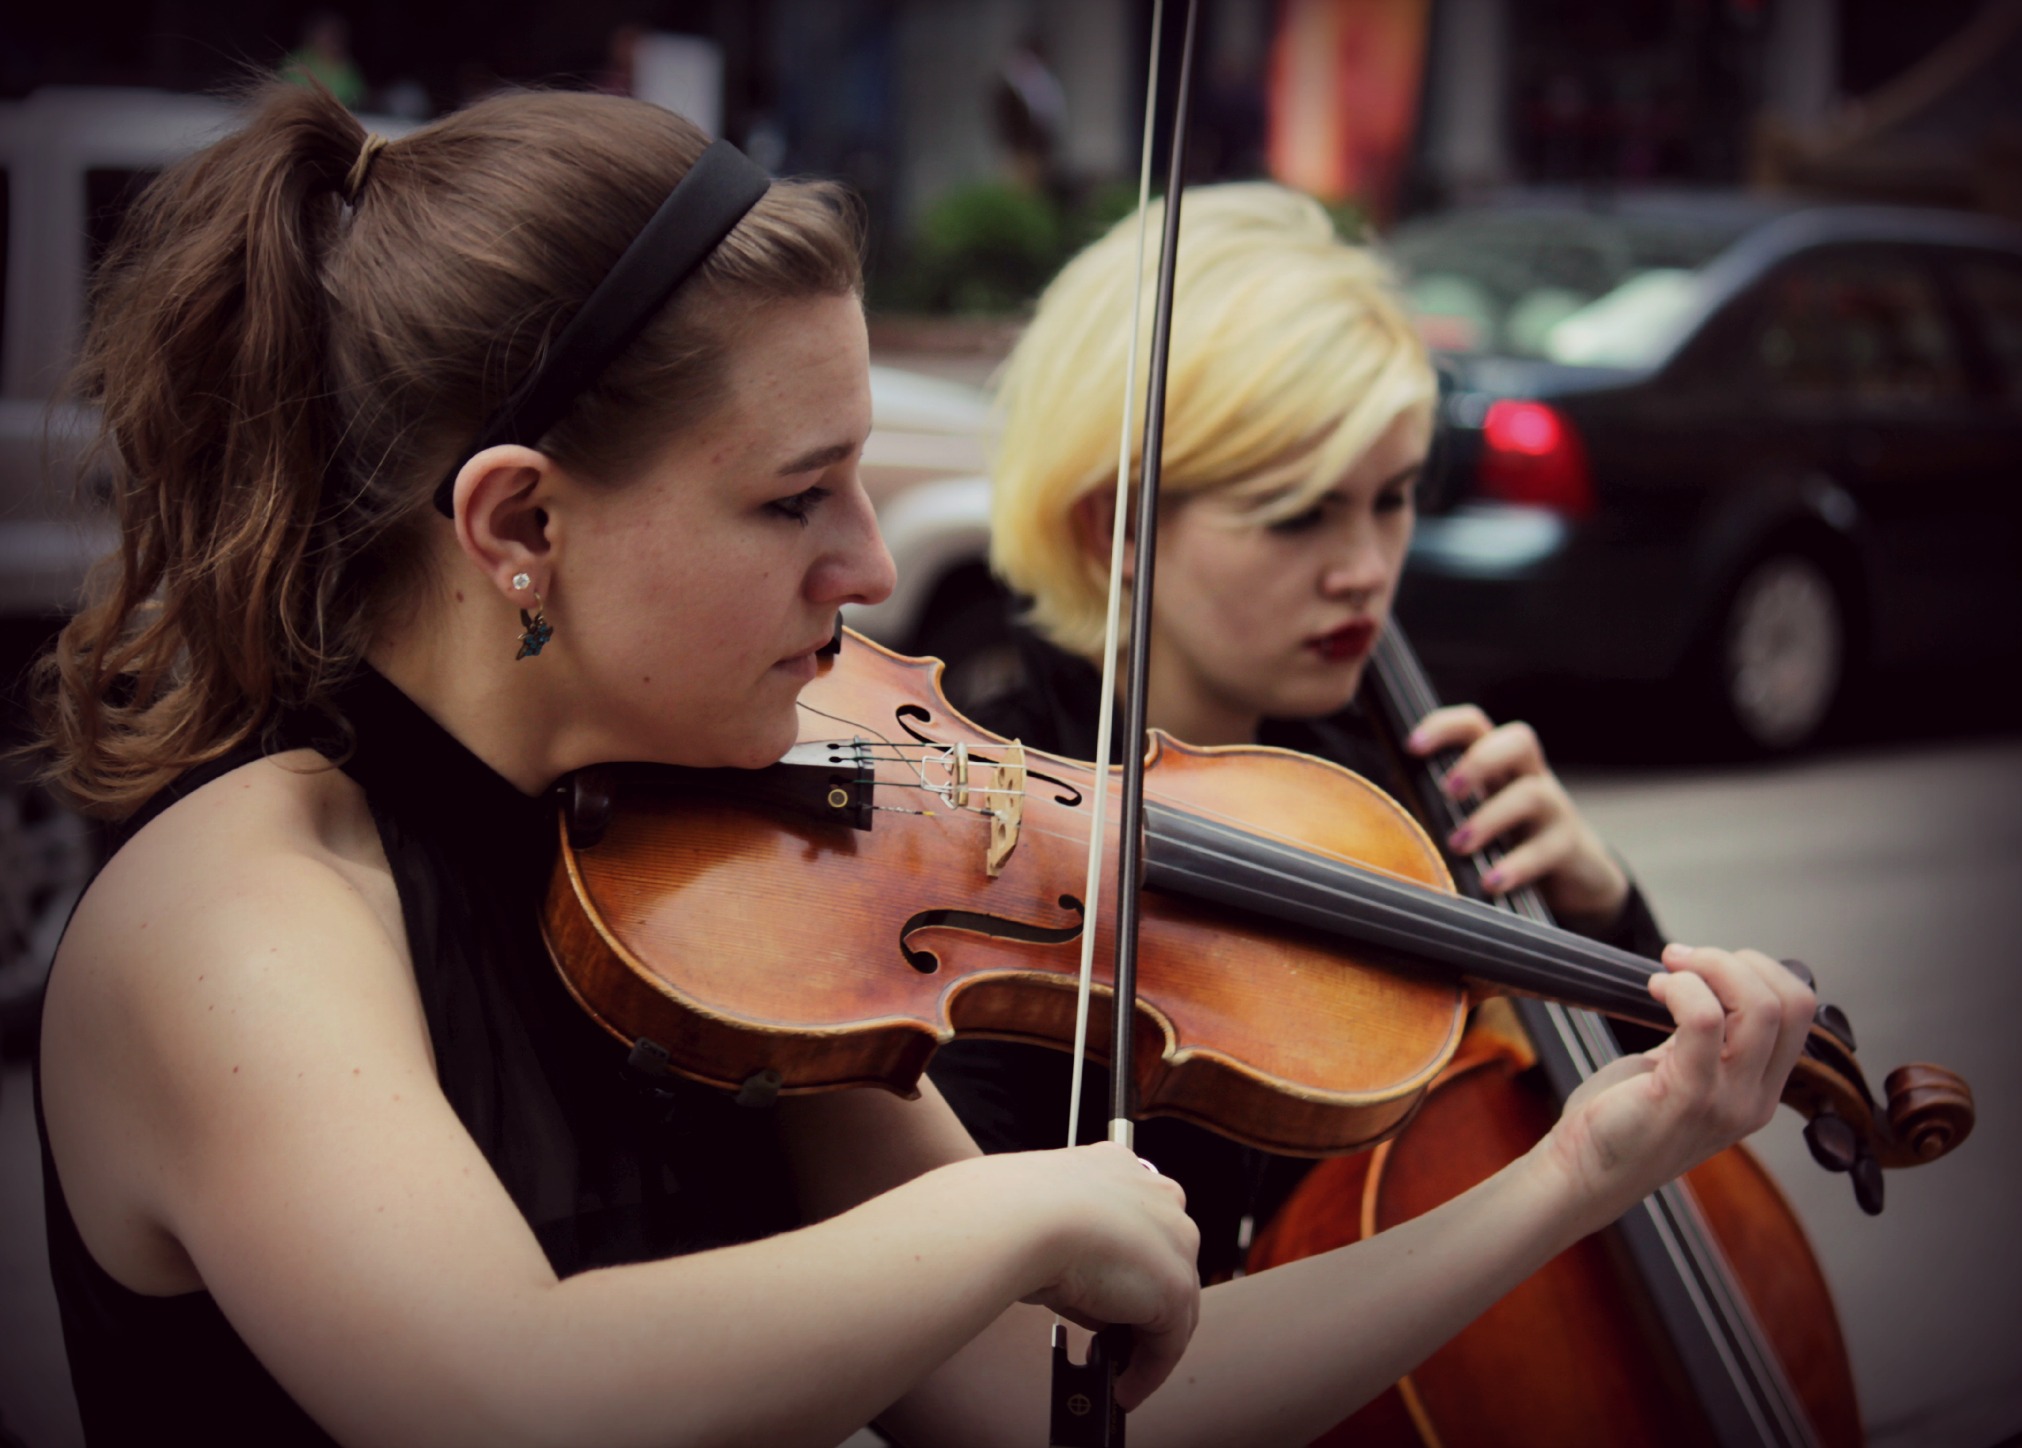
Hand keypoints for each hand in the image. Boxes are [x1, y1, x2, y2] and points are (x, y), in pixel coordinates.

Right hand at [982, 1143, 1200, 1409]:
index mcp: (1121, 1167)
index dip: (1124, 1264)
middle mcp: (1158, 1196)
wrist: (1021, 1216)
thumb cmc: (1012, 1211)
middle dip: (1140, 1306)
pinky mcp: (1177, 1287)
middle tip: (1113, 1343)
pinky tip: (1123, 1390)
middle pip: (1162, 1264)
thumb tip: (1092, 1303)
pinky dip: (1147, 1373)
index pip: (1137, 1222)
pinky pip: (1167, 1343)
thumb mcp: (1048, 1224)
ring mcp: (1175, 1240)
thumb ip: (1081, 1254)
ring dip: (1145, 1344)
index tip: (1105, 1296)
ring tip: (1118, 1375)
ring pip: (1171, 1304)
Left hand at [1406, 704, 1628, 928]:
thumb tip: (1385, 789)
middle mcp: (1530, 776)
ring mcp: (1555, 809)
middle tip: (1447, 789)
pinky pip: (1547, 849)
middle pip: (1519, 740)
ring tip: (1459, 844)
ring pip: (1533, 794)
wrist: (1577, 875)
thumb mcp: (1475, 812)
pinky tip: (1490, 882)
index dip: (1445, 726)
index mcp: (1500, 763)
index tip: (1411, 745)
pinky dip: (1517, 865)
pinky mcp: (1569, 847)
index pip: (1475, 725)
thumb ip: (1436, 800)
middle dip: (1479, 760)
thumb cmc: (1510, 835)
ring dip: (1490, 817)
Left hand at [1538, 944, 1816, 1230]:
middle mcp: (1756, 1100)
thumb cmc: (1624, 1116)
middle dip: (1737, 961)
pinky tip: (1654, 989)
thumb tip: (1712, 980)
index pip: (1799, 1013)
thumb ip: (1709, 1038)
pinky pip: (1704, 1019)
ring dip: (1709, 967)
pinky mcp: (1688, 1096)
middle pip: (1792, 1004)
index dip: (1759, 970)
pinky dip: (1680, 988)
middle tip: (1683, 958)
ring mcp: (1727, 1102)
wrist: (1584, 1172)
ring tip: (1666, 973)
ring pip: (1759, 1007)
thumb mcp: (1682, 1072)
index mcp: (1760, 1091)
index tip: (1705, 961)